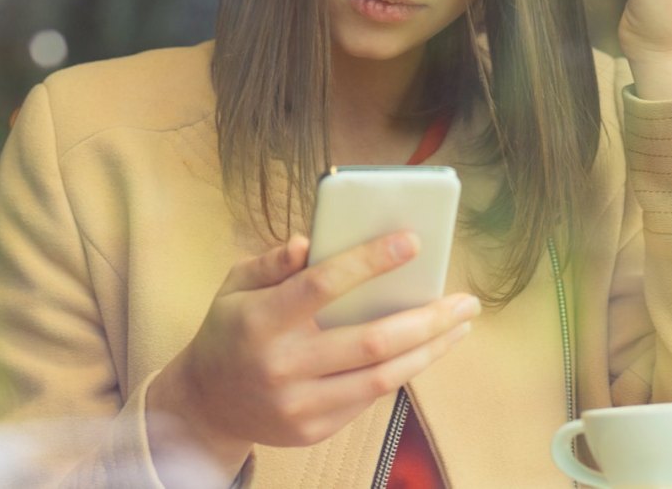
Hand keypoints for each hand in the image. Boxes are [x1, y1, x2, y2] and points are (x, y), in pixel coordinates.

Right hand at [145, 232, 478, 483]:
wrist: (206, 404)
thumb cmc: (229, 330)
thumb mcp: (235, 285)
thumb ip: (272, 261)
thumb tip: (312, 241)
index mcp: (261, 320)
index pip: (322, 285)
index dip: (369, 262)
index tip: (411, 241)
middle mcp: (282, 365)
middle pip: (370, 340)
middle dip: (427, 318)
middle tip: (466, 299)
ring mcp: (299, 404)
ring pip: (382, 377)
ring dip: (430, 350)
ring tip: (460, 325)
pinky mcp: (313, 430)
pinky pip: (370, 398)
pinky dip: (402, 371)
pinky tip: (426, 349)